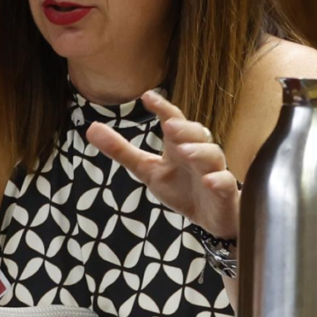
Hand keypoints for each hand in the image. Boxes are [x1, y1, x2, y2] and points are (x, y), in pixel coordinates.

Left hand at [85, 90, 240, 238]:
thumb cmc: (182, 190)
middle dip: (184, 129)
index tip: (147, 96)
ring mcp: (214, 172)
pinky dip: (219, 180)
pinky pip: (226, 184)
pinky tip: (209, 181)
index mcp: (179, 146)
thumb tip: (90, 128)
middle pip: (196, 133)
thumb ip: (121, 150)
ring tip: (184, 151)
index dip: (163, 108)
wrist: (211, 221)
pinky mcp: (225, 193)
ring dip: (199, 151)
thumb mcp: (147, 170)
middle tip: (169, 126)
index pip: (173, 120)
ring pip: (212, 155)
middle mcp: (198, 154)